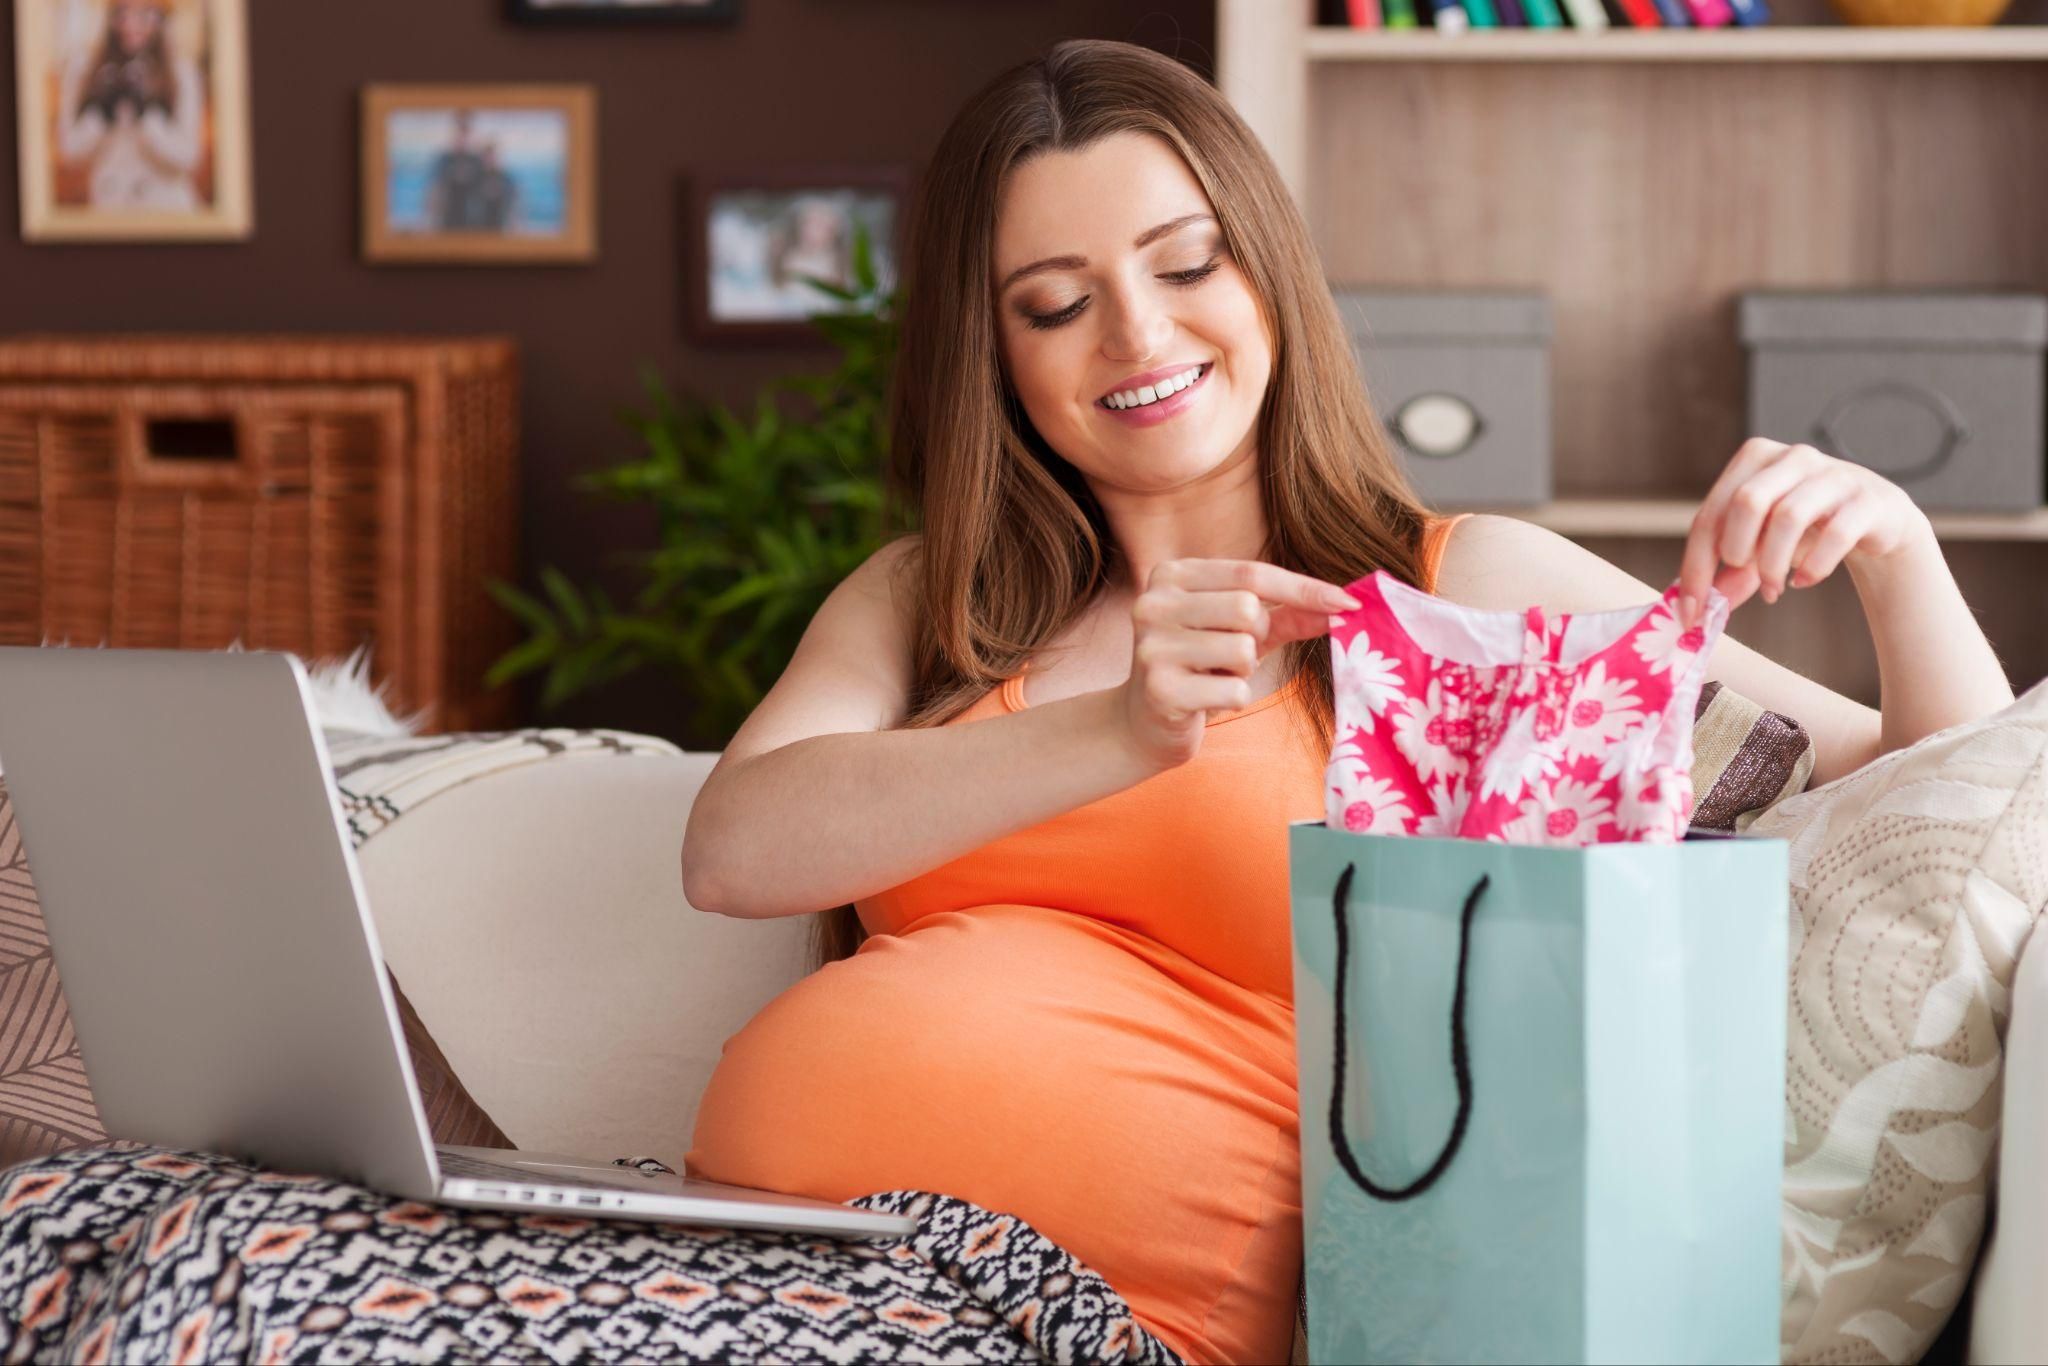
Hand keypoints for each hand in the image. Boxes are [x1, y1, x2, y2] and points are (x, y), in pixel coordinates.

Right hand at [1115, 559, 1359, 771]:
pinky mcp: (1159, 689)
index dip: (1304, 588)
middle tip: (1229, 657)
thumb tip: (1344, 604)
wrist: (1143, 724)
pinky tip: (1204, 701)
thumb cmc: (1200, 667)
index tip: (1349, 602)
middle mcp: (1154, 603)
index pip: (1251, 573)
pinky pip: (1234, 690)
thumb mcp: (1242, 632)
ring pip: (1242, 649)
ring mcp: (1151, 646)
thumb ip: (1288, 614)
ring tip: (1213, 677)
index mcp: (1171, 575)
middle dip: (1255, 638)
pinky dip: (1233, 699)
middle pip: (1247, 609)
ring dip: (1243, 671)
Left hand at [1677, 439, 1932, 628]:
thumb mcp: (1760, 543)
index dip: (1696, 566)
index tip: (1691, 611)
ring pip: (1789, 516)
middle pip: (1747, 502)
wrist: (1875, 518)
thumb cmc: (1806, 527)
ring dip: (1773, 565)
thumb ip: (1729, 570)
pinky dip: (1813, 567)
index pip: (1711, 514)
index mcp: (1754, 459)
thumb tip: (1695, 610)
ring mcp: (1834, 474)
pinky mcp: (1867, 499)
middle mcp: (1793, 457)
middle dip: (1737, 552)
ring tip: (1774, 590)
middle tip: (1742, 578)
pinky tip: (1803, 581)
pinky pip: (1835, 534)